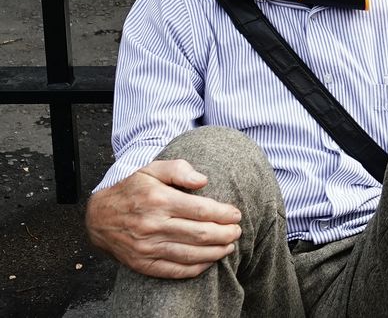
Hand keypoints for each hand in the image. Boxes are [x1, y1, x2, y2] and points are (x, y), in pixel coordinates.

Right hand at [85, 159, 242, 278]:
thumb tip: (203, 181)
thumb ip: (179, 170)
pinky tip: (209, 261)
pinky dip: (196, 268)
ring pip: (190, 254)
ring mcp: (147, 247)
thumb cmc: (132, 188)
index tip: (236, 215)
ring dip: (215, 252)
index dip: (224, 214)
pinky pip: (174, 270)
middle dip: (225, 234)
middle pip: (200, 234)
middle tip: (237, 231)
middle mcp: (153, 225)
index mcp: (159, 200)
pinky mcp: (142, 263)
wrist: (98, 216)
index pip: (202, 210)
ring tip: (229, 246)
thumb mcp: (152, 169)